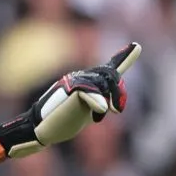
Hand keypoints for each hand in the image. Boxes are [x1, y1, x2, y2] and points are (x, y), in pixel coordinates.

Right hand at [0, 42, 140, 157]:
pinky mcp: (71, 89)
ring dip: (111, 99)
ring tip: (110, 112)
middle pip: (109, 76)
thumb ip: (100, 106)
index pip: (107, 69)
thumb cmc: (61, 123)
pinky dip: (97, 101)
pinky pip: (90, 92)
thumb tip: (112, 104)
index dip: (124, 58)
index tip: (137, 46)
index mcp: (88, 84)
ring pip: (102, 83)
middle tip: (118, 110)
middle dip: (119, 91)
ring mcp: (76, 81)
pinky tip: (101, 110)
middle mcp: (82, 78)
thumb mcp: (87, 115)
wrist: (39, 129)